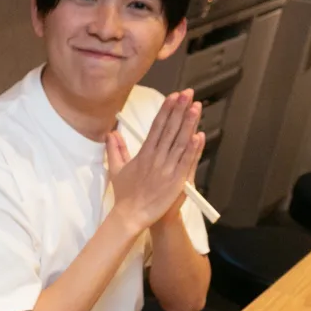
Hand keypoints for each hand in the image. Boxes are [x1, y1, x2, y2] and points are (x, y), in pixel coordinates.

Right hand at [106, 90, 203, 230]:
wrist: (131, 216)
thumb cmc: (125, 195)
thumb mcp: (116, 169)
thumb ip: (115, 149)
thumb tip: (111, 133)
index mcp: (144, 153)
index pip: (157, 126)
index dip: (166, 110)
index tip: (173, 96)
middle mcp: (156, 158)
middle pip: (170, 129)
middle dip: (179, 110)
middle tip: (188, 93)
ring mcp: (167, 169)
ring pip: (180, 142)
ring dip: (189, 123)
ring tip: (195, 107)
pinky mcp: (176, 180)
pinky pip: (186, 161)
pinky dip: (193, 149)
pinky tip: (199, 135)